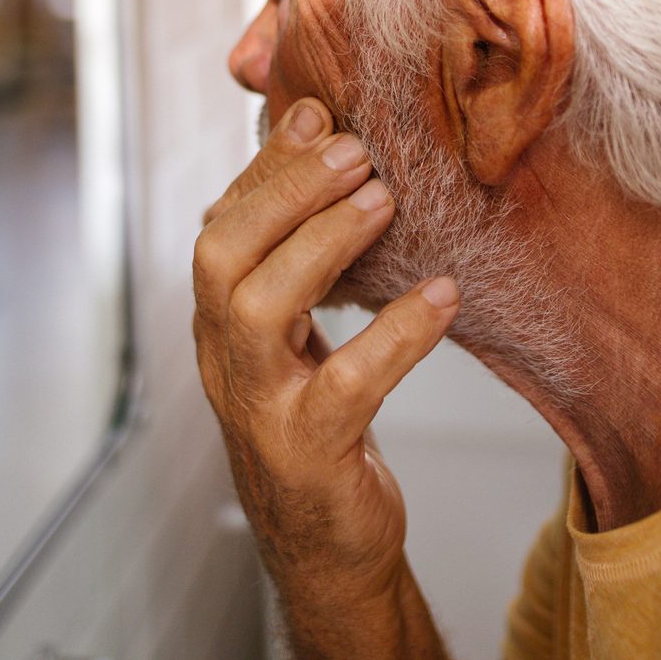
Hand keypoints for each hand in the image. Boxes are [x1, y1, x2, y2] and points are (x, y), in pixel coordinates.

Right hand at [192, 98, 457, 659]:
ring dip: (321, 246)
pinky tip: (442, 296)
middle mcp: (224, 360)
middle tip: (353, 150)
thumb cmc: (320, 423)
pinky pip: (346, 387)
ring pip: (256, 311)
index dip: (263, 168)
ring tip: (384, 202)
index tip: (314, 111)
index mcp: (220, 323)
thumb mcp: (299, 337)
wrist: (328, 547)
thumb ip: (302, 259)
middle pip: (218, 257)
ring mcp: (259, 410)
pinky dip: (397, 335)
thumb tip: (328, 153)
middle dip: (282, 192)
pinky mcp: (308, 454)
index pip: (220, 226)